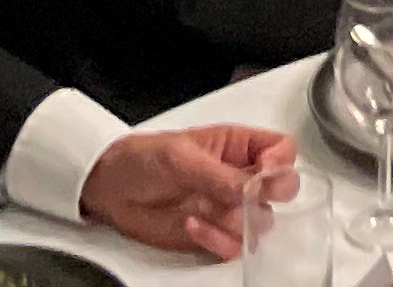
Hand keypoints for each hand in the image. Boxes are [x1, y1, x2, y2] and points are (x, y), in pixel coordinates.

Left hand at [78, 123, 295, 260]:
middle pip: (282, 189)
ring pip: (261, 222)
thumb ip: (220, 174)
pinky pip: (233, 246)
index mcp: (236, 146)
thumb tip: (255, 186)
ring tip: (206, 212)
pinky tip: (193, 226)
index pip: (281, 149)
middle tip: (246, 200)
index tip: (264, 173)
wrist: (110, 189)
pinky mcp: (213, 235)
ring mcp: (227, 208)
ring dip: (238, 222)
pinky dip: (217, 242)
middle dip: (269, 196)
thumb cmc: (142, 158)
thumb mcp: (181, 157)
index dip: (280, 161)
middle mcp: (238, 177)